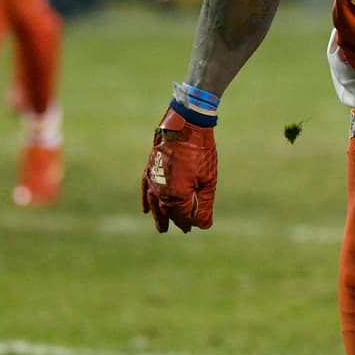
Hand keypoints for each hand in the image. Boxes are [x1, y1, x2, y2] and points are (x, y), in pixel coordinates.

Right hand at [141, 107, 216, 232]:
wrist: (187, 124)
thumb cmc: (201, 151)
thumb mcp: (208, 180)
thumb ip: (204, 206)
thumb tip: (203, 226)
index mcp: (177, 196)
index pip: (181, 217)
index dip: (187, 223)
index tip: (192, 228)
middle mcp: (161, 191)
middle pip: (169, 211)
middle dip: (176, 220)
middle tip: (184, 229)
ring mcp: (153, 180)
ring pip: (156, 203)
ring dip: (160, 215)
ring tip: (162, 228)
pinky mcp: (150, 168)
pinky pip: (146, 189)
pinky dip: (147, 200)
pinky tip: (146, 209)